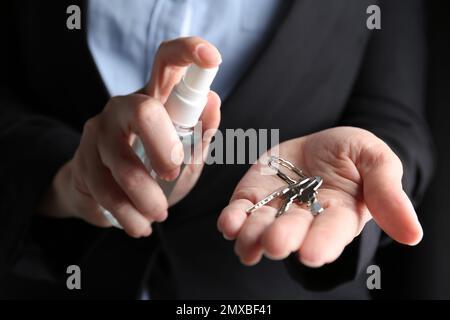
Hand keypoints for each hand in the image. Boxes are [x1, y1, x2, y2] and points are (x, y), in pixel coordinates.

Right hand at [38, 37, 221, 237]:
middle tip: (172, 175)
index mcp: (155, 98)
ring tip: (158, 214)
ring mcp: (98, 130)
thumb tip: (213, 102)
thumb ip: (200, 132)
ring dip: (145, 197)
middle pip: (142, 111)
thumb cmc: (153, 167)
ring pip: (122, 162)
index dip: (189, 52)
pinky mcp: (82, 159)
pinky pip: (105, 190)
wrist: (103, 192)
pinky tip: (139, 224)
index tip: (212, 58)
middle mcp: (124, 106)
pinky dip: (128, 214)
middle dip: (164, 149)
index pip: (167, 61)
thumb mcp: (186, 153)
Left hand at [218, 127, 422, 266]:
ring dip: (253, 236)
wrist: (318, 143)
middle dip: (283, 238)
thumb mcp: (374, 159)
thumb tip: (414, 234)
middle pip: (293, 233)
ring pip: (261, 229)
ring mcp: (276, 211)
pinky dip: (232, 221)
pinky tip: (229, 224)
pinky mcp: (253, 198)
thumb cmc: (350, 152)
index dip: (322, 243)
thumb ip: (387, 191)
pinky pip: (240, 213)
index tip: (311, 253)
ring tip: (247, 240)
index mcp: (339, 215)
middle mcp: (305, 220)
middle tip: (276, 243)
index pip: (331, 233)